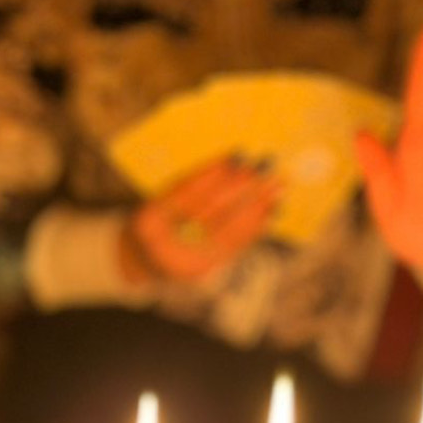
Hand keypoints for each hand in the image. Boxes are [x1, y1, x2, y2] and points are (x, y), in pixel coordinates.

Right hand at [122, 156, 279, 283]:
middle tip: (267, 167)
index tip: (239, 154)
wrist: (145, 260)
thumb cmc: (153, 222)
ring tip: (277, 188)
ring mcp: (189, 260)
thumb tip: (235, 162)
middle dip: (243, 188)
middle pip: (213, 213)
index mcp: (150, 221)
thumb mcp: (158, 200)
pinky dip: (255, 228)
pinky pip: (235, 247)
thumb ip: (187, 186)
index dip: (214, 174)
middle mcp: (168, 244)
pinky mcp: (208, 268)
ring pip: (229, 231)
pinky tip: (271, 212)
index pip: (187, 194)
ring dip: (256, 208)